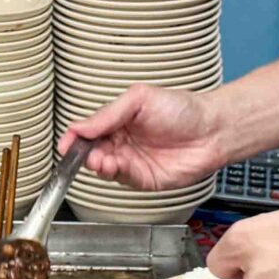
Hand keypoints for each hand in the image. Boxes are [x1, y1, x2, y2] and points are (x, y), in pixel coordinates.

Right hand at [61, 85, 225, 191]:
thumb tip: (81, 126)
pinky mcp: (144, 179)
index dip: (75, 138)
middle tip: (87, 153)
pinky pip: (123, 179)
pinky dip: (115, 174)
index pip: (89, 131)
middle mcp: (123, 142)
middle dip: (85, 154)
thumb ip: (108, 113)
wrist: (212, 130)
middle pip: (92, 151)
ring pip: (104, 167)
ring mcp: (133, 161)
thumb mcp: (140, 99)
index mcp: (119, 121)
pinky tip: (114, 165)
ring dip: (98, 165)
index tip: (66, 143)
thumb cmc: (183, 109)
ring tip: (100, 159)